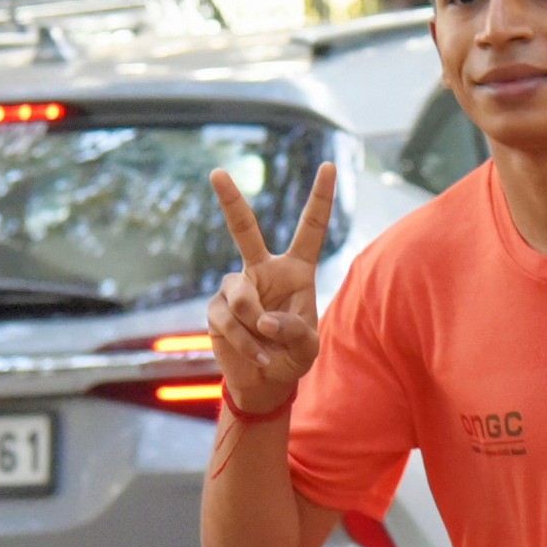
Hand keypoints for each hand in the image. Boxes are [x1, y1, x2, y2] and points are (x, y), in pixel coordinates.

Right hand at [207, 162, 337, 414]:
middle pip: (244, 230)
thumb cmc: (293, 357)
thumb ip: (295, 332)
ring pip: (242, 298)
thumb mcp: (308, 349)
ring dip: (255, 328)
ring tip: (266, 349)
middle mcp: (263, 270)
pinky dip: (245, 343)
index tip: (329, 165)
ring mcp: (237, 287)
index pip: (311, 228)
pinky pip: (228, 320)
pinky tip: (256, 354)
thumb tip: (264, 319)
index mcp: (296, 270)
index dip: (321, 198)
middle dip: (230, 201)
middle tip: (217, 172)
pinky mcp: (217, 308)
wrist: (265, 380)